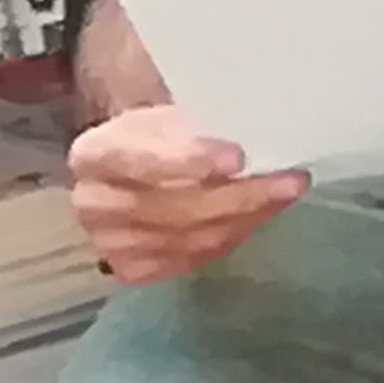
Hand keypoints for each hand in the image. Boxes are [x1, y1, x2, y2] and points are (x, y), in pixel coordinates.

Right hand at [68, 105, 308, 285]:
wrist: (141, 166)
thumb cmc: (165, 133)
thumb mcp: (177, 113)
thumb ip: (203, 127)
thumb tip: (256, 145)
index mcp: (94, 153)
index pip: (139, 158)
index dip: (187, 159)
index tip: (237, 158)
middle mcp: (91, 203)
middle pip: (173, 207)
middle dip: (240, 196)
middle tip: (291, 182)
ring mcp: (108, 242)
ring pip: (189, 237)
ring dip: (245, 218)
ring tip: (284, 195)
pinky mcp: (132, 269)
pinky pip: (191, 259)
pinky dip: (230, 237)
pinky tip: (256, 216)